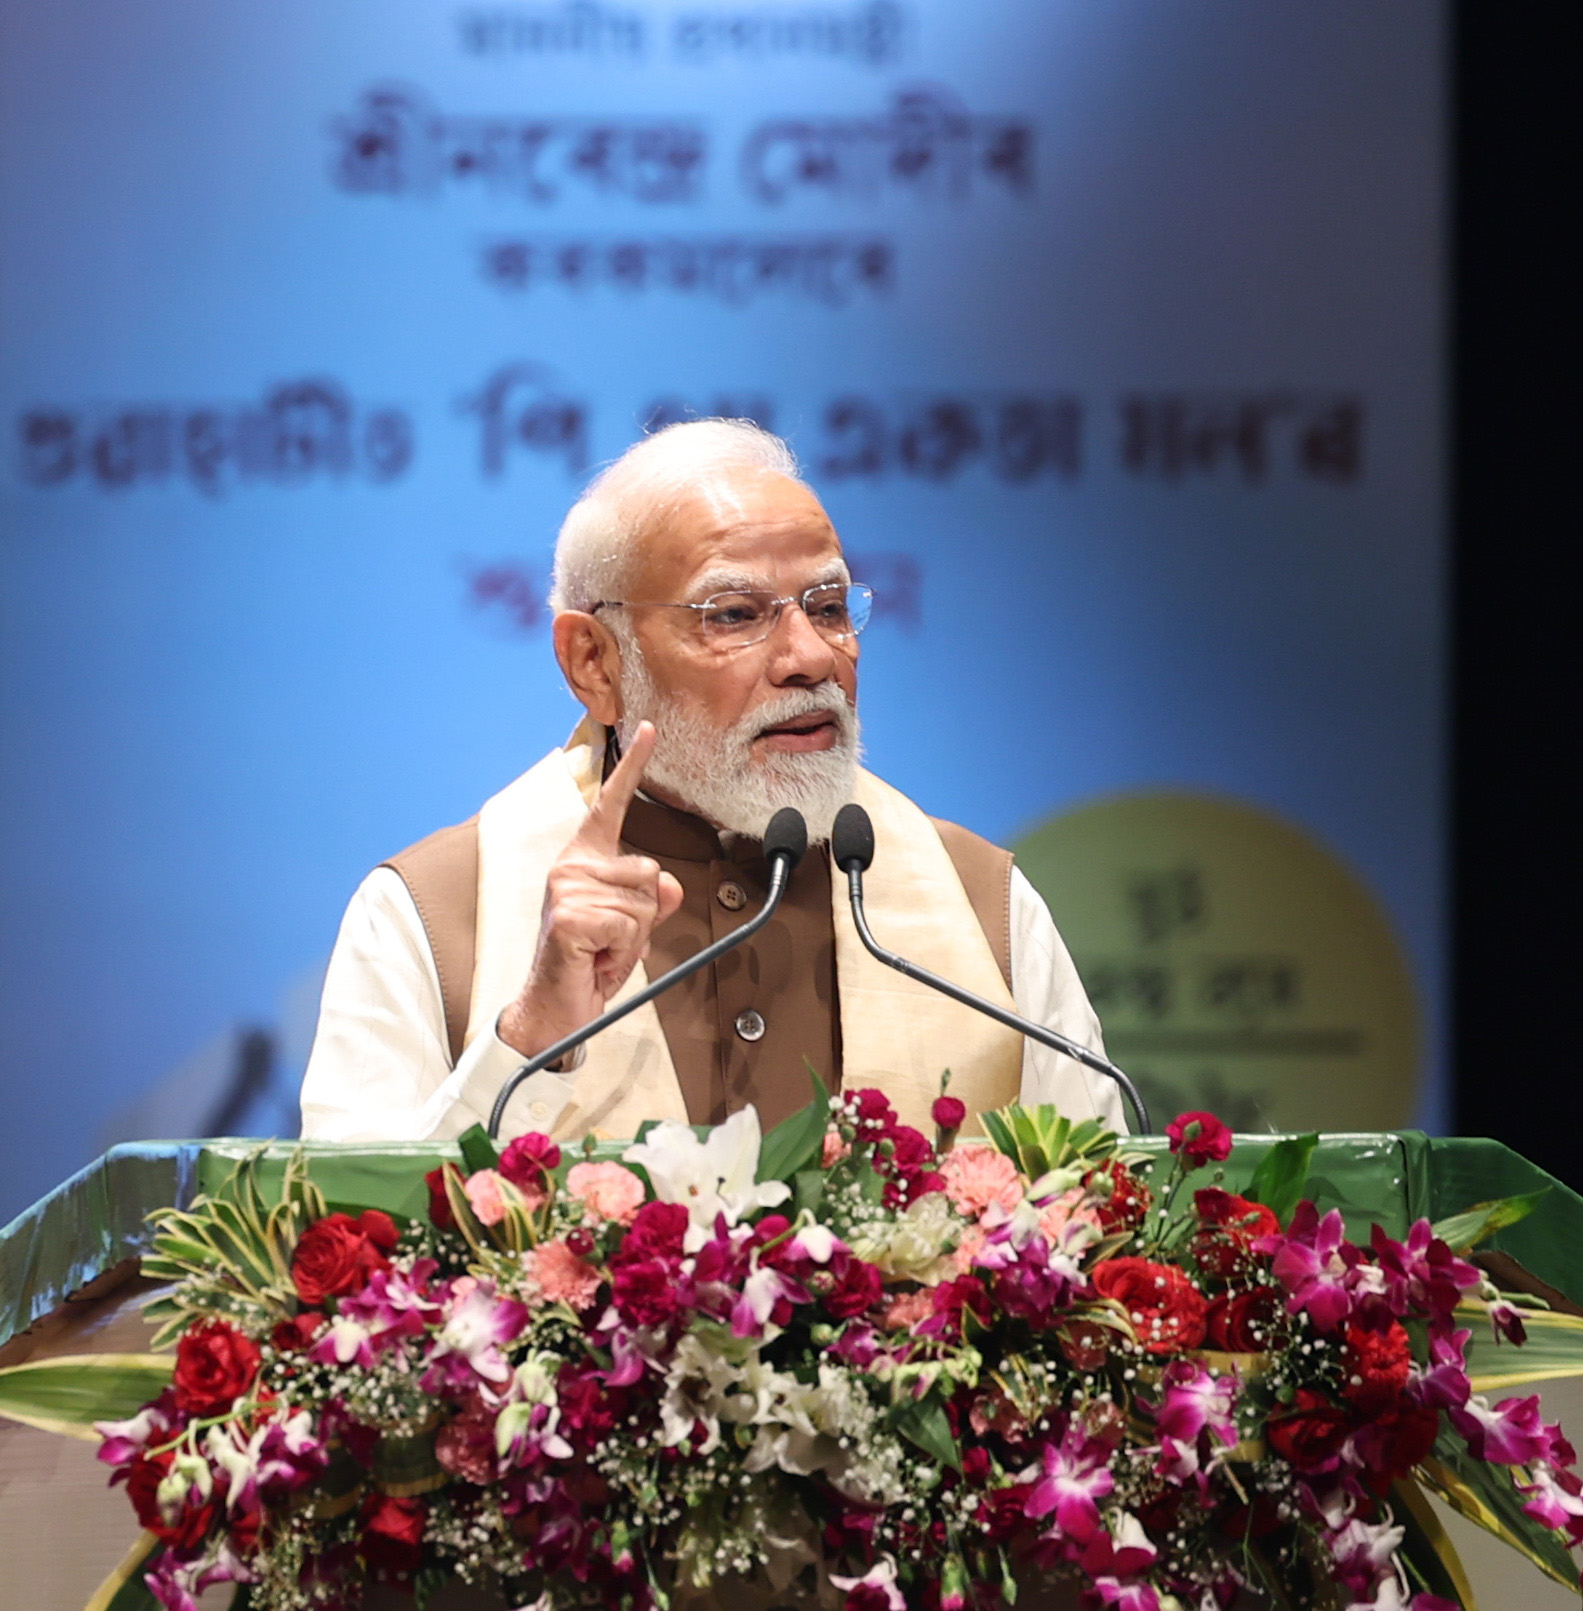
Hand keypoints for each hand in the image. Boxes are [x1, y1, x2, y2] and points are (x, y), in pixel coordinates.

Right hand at [497, 721, 684, 1060]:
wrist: (555, 1007)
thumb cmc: (589, 963)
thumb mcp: (632, 927)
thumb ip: (653, 900)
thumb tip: (669, 886)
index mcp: (584, 860)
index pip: (610, 806)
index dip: (631, 766)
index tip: (646, 728)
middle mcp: (571, 866)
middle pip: (650, 872)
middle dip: (645, 916)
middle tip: (613, 940)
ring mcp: (567, 888)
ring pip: (643, 903)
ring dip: (634, 938)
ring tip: (602, 950)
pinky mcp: (570, 915)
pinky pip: (630, 927)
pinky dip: (623, 952)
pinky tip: (596, 959)